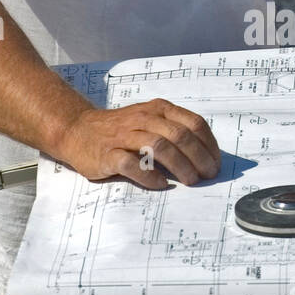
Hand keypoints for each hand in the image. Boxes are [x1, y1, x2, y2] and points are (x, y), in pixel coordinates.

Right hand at [55, 98, 220, 189]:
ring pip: (159, 146)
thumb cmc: (120, 130)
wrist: (78, 130)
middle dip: (199, 158)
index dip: (209, 145)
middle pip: (180, 135)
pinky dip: (150, 176)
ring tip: (190, 181)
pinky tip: (161, 184)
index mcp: (159, 109)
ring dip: (180, 166)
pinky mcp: (109, 154)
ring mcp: (125, 135)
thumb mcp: (150, 121)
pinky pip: (132, 164)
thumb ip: (174, 132)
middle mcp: (144, 119)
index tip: (216, 163)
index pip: (194, 123)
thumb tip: (206, 156)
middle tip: (208, 175)